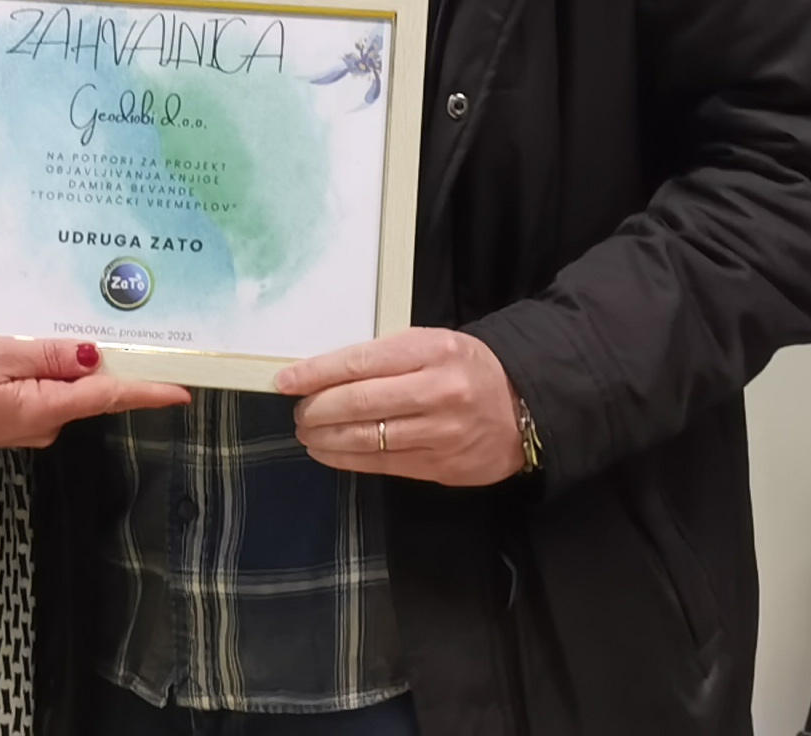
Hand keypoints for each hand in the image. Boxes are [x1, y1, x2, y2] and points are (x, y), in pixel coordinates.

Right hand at [0, 336, 188, 451]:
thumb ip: (47, 355)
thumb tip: (92, 356)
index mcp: (45, 408)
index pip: (109, 397)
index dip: (148, 392)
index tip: (181, 392)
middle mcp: (45, 424)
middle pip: (93, 392)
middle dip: (109, 366)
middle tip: (132, 336)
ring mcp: (30, 425)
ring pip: (67, 391)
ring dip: (71, 366)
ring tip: (58, 334)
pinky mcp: (16, 421)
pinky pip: (46, 393)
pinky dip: (48, 374)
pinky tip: (30, 354)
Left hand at [276, 328, 527, 486]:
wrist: (524, 407)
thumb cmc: (468, 369)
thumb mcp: (434, 344)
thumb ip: (387, 357)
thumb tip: (325, 375)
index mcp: (432, 350)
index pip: (360, 362)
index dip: (316, 373)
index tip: (286, 381)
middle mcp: (437, 391)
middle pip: (358, 402)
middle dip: (317, 408)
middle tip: (298, 410)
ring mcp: (440, 432)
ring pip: (366, 438)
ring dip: (326, 437)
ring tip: (307, 432)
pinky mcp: (440, 466)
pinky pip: (382, 464)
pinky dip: (346, 459)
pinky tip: (328, 452)